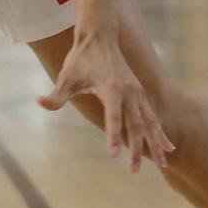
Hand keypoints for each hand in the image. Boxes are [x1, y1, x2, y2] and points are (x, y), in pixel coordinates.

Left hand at [38, 36, 174, 172]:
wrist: (100, 36)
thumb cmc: (80, 58)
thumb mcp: (66, 77)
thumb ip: (56, 95)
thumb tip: (39, 102)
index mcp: (111, 89)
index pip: (113, 117)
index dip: (112, 136)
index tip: (113, 155)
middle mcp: (129, 92)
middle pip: (135, 125)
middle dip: (136, 149)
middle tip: (134, 170)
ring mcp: (137, 92)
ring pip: (149, 122)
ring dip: (156, 144)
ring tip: (164, 164)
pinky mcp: (141, 93)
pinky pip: (153, 116)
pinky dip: (160, 132)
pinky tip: (168, 147)